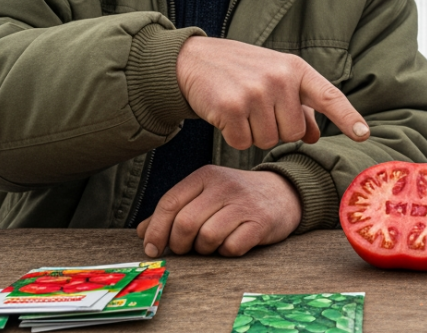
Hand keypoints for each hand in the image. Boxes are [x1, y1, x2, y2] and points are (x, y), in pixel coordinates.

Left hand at [136, 165, 301, 257]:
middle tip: (186, 249)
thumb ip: (174, 210)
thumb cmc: (236, 197)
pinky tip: (232, 243)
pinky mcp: (261, 222)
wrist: (283, 192)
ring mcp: (244, 203)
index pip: (169, 203)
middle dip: (179, 244)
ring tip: (211, 244)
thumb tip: (143, 232)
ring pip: (207, 237)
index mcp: (205, 176)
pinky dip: (227, 252)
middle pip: (185, 224)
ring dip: (204, 249)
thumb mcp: (205, 194)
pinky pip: (232, 247)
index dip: (156, 230)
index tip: (152, 248)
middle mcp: (223, 186)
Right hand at [176, 37, 368, 149]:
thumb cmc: (241, 71)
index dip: (347, 117)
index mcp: (295, 69)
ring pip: (268, 141)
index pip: (328, 95)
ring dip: (254, 133)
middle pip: (293, 133)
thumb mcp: (275, 80)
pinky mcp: (231, 107)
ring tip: (242, 108)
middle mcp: (279, 78)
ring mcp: (255, 92)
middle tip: (258, 108)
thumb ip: (298, 106)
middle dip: (276, 130)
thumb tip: (314, 137)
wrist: (194, 59)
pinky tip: (227, 115)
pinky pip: (243, 143)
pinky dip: (234, 136)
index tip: (364, 134)